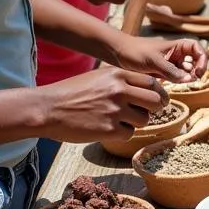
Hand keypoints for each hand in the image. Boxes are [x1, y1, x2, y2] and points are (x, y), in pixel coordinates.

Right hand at [44, 67, 168, 140]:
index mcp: (118, 74)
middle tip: (147, 113)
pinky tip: (107, 129)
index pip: (152, 83)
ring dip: (135, 122)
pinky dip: (122, 134)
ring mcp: (115, 110)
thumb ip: (121, 81)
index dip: (159, 93)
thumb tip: (145, 89)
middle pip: (156, 101)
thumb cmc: (72, 93)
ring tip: (118, 120)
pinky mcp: (109, 129)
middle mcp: (120, 90)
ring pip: (144, 119)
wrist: (48, 108)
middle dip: (155, 109)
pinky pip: (129, 134)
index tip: (159, 100)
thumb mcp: (99, 77)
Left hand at [113, 35, 207, 82]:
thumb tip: (189, 79)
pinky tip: (175, 84)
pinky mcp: (163, 73)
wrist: (117, 54)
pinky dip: (178, 82)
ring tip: (182, 82)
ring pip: (186, 72)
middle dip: (196, 70)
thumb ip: (171, 70)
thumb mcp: (154, 61)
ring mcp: (170, 64)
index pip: (197, 49)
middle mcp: (176, 54)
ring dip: (187, 77)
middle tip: (192, 80)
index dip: (202, 59)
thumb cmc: (135, 51)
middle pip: (195, 61)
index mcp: (176, 45)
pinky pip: (176, 78)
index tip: (198, 70)